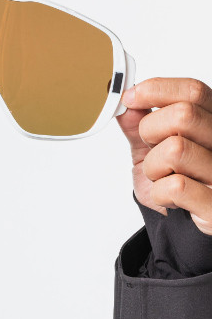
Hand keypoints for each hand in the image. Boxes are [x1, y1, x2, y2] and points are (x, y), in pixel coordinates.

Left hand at [117, 78, 211, 234]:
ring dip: (154, 166)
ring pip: (175, 149)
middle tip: (150, 147)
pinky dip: (160, 192)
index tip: (131, 97)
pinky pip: (176, 186)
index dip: (156, 90)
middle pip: (183, 114)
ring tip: (161, 177)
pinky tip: (169, 197)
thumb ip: (138, 125)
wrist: (182, 227)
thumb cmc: (173, 183)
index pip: (192, 91)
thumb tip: (126, 103)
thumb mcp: (150, 149)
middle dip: (150, 130)